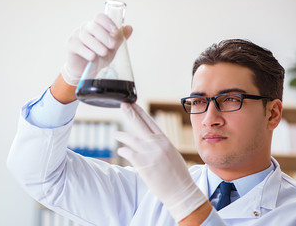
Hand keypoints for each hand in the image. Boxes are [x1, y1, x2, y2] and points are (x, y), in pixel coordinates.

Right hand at [61, 14, 132, 85]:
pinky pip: (78, 46)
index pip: (100, 17)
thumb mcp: (111, 48)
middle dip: (105, 36)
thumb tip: (129, 28)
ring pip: (86, 36)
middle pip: (94, 26)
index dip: (108, 22)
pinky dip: (87, 52)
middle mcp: (85, 28)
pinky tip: (93, 57)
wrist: (85, 70)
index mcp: (96, 26)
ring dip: (97, 45)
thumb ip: (119, 38)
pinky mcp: (71, 45)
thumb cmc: (98, 56)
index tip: (115, 31)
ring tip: (104, 53)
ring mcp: (76, 35)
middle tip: (112, 46)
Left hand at [114, 103, 206, 221]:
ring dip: (121, 135)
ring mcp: (148, 152)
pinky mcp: (141, 162)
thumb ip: (160, 145)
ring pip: (130, 138)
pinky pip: (127, 152)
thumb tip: (149, 140)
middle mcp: (156, 144)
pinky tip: (121, 151)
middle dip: (131, 113)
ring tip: (115, 133)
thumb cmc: (178, 176)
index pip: (151, 122)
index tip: (134, 104)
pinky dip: (123, 151)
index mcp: (165, 141)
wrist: (180, 192)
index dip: (141, 112)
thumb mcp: (172, 154)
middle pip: (140, 124)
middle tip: (123, 104)